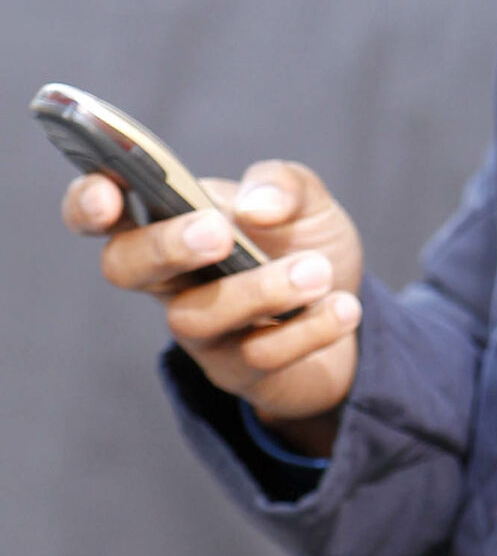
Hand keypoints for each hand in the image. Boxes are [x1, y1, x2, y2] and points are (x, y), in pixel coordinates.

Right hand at [64, 160, 364, 452]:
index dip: (88, 203)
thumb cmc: (305, 245)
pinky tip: (343, 308)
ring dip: (259, 290)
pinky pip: (256, 355)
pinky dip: (308, 328)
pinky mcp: (236, 371)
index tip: (107, 193)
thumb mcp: (307, 202)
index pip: (102, 211)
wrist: (349, 312)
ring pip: (196, 317)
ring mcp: (199, 329)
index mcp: (172, 221)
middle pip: (125, 267)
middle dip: (165, 246)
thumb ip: (284, 184)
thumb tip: (255, 205)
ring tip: (317, 271)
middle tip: (218, 233)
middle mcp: (170, 278)